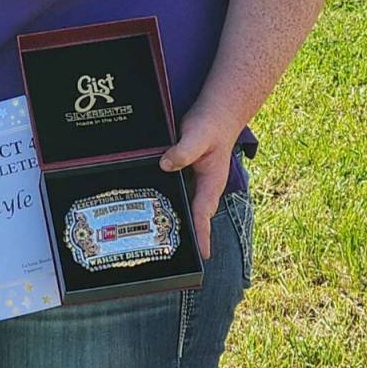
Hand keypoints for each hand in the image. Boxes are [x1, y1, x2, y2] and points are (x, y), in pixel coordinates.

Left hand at [159, 107, 240, 259]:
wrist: (217, 113)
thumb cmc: (211, 125)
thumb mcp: (196, 136)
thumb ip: (183, 151)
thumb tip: (166, 165)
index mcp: (212, 183)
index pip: (204, 213)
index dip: (202, 234)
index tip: (202, 254)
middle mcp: (204, 186)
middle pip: (193, 214)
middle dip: (186, 234)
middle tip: (172, 255)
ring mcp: (195, 180)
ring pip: (184, 203)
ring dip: (174, 216)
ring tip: (157, 237)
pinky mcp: (185, 171)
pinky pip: (176, 189)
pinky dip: (167, 197)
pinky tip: (150, 202)